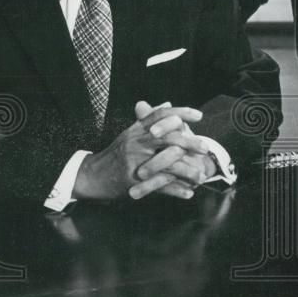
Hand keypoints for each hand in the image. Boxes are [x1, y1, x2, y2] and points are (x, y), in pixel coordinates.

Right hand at [72, 103, 210, 200]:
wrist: (92, 175)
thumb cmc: (115, 153)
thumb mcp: (130, 133)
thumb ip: (148, 119)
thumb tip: (167, 103)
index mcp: (137, 129)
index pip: (160, 115)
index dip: (181, 112)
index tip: (199, 115)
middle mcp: (136, 143)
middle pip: (167, 137)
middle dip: (189, 142)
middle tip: (205, 148)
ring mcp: (135, 162)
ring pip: (166, 164)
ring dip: (187, 171)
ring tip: (202, 176)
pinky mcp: (134, 181)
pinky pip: (160, 186)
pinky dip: (176, 190)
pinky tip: (189, 192)